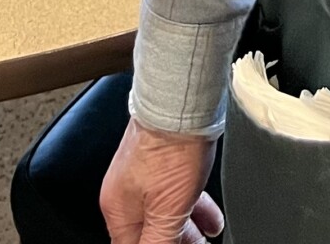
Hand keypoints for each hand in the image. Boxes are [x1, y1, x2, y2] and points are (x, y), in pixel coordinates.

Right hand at [99, 117, 221, 243]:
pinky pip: (173, 193)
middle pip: (149, 233)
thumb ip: (160, 241)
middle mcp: (126, 192)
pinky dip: (191, 209)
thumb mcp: (168, 209)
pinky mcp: (161, 159)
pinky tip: (210, 218)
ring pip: (164, 213)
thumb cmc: (171, 148)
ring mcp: (143, 174)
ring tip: (208, 238)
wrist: (182, 100)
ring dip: (187, 230)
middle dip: (175, 243)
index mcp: (118, 210)